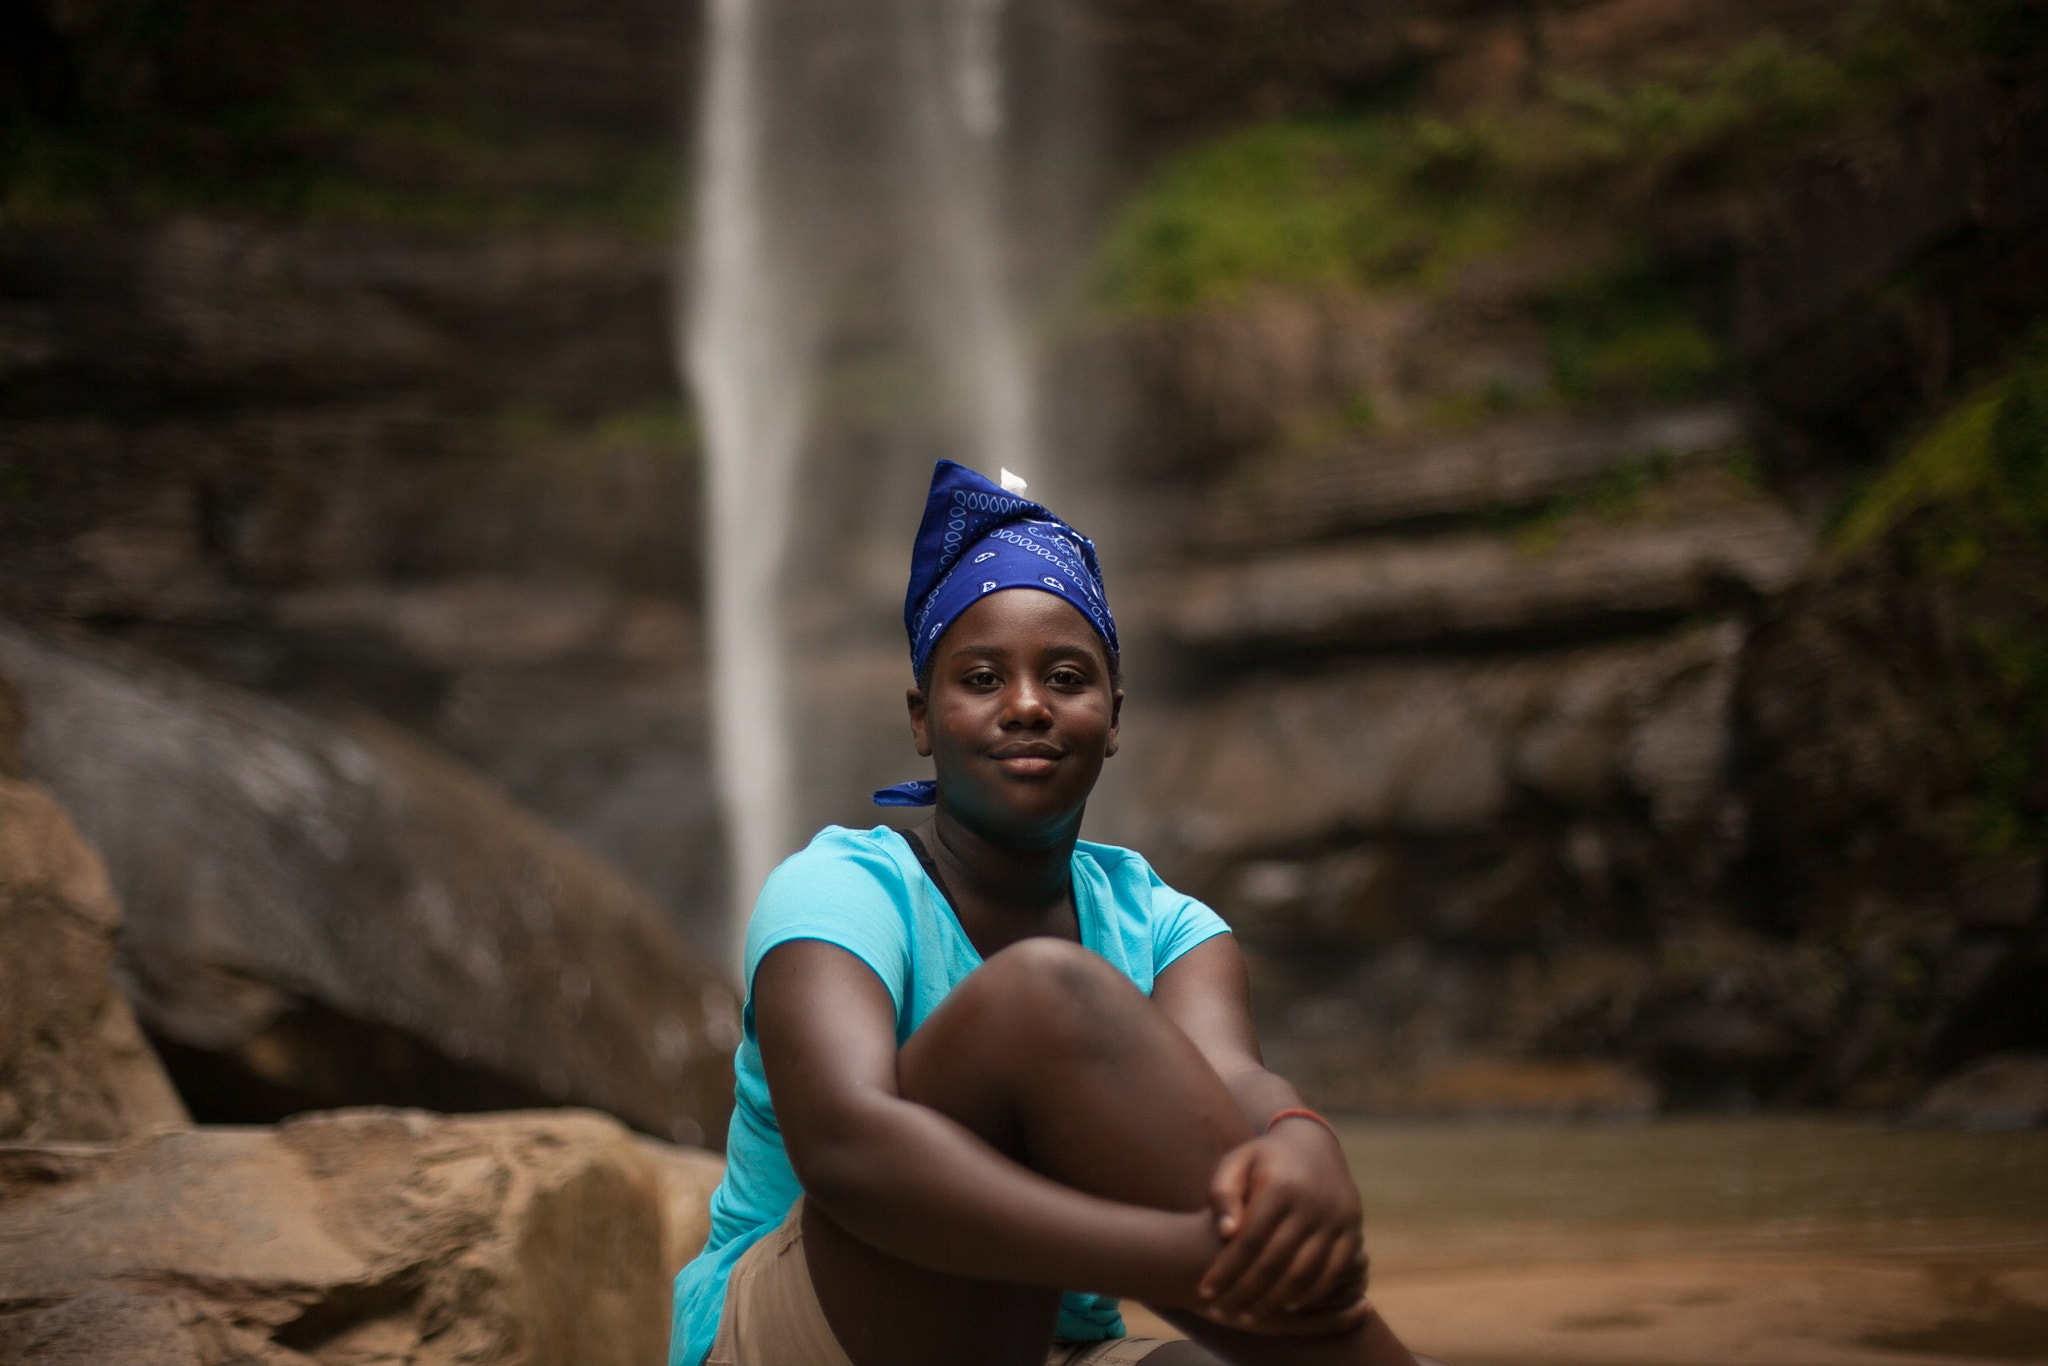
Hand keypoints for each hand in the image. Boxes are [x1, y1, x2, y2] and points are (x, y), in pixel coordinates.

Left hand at [1196, 1118, 1367, 1330]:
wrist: (1314, 1144)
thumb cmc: (1263, 1160)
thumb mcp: (1236, 1162)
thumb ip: (1224, 1193)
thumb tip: (1228, 1234)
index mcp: (1280, 1185)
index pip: (1249, 1240)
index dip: (1226, 1270)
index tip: (1204, 1291)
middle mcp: (1312, 1203)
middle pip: (1275, 1262)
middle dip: (1245, 1293)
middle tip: (1222, 1313)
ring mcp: (1337, 1219)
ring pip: (1304, 1274)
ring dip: (1275, 1302)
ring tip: (1249, 1317)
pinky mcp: (1353, 1230)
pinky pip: (1333, 1273)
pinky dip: (1312, 1294)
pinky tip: (1287, 1307)